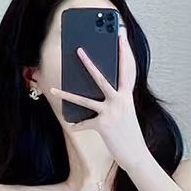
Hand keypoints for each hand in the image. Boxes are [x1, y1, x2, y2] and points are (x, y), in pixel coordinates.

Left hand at [49, 35, 149, 172]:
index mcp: (128, 96)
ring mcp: (111, 113)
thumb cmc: (130, 133)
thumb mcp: (126, 113)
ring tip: (54, 87)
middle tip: (79, 49)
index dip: (125, 52)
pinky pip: (85, 123)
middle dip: (90, 63)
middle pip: (103, 78)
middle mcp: (120, 101)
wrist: (136, 154)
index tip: (121, 36)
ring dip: (68, 94)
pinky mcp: (103, 126)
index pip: (128, 69)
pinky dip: (78, 125)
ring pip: (85, 100)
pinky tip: (72, 125)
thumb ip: (116, 101)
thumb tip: (100, 93)